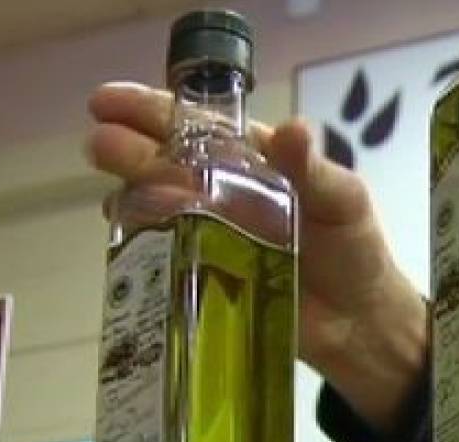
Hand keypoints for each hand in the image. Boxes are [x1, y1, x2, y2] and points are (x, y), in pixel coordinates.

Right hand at [86, 82, 427, 434]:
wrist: (360, 323)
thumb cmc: (355, 250)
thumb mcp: (344, 202)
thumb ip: (315, 169)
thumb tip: (293, 128)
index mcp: (257, 162)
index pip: (201, 126)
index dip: (157, 110)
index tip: (111, 101)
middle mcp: (226, 192)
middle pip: (167, 161)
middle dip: (131, 148)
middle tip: (99, 144)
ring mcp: (212, 233)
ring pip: (158, 203)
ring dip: (131, 192)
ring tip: (110, 191)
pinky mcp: (206, 274)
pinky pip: (165, 250)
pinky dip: (142, 238)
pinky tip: (124, 231)